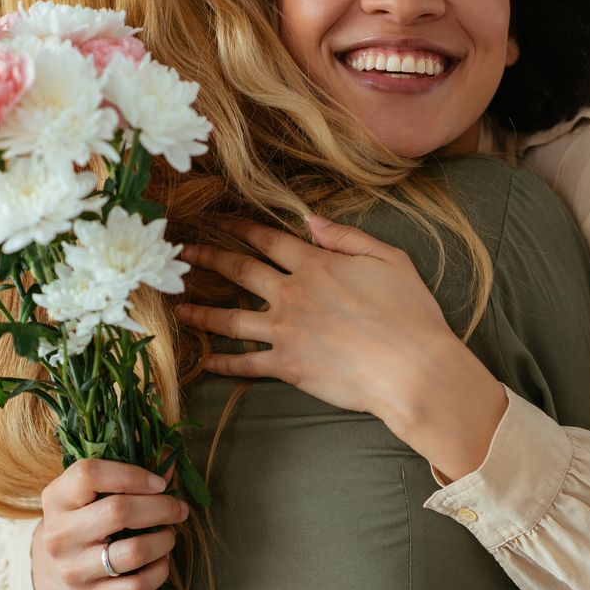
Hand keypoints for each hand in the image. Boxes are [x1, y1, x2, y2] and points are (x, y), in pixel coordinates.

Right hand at [31, 457, 189, 589]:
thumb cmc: (86, 520)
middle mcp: (58, 534)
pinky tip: (160, 560)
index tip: (159, 483)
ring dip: (164, 540)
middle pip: (118, 511)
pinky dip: (159, 570)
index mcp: (56, 498)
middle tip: (178, 508)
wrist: (55, 573)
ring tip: (169, 534)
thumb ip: (131, 470)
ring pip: (133, 551)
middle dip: (161, 507)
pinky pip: (137, 586)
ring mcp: (71, 570)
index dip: (132, 474)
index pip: (88, 474)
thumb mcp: (95, 492)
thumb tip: (168, 452)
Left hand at [172, 215, 456, 426]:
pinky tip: (205, 362)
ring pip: (231, 318)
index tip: (218, 221)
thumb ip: (347, 238)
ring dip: (202, 312)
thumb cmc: (408, 313)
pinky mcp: (286, 366)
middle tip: (182, 253)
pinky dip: (223, 364)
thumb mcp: (389, 259)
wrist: (411, 368)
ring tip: (178, 307)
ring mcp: (285, 331)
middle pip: (240, 271)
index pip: (268, 240)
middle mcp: (292, 294)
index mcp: (316, 265)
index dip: (240, 228)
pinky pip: (246, 364)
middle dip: (208, 258)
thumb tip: (311, 221)